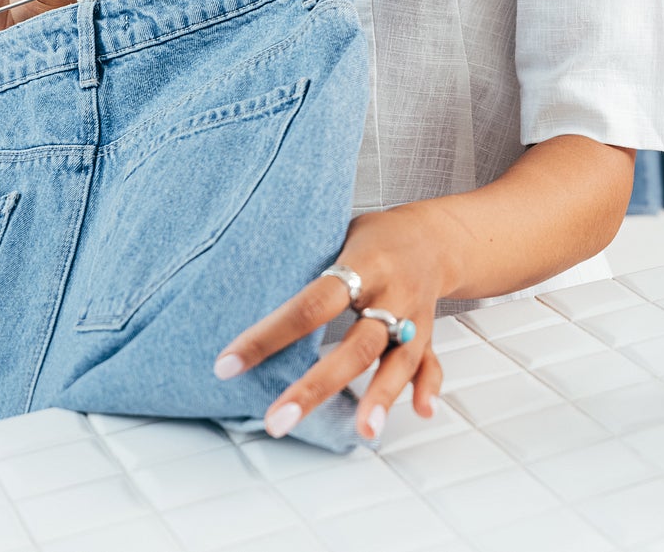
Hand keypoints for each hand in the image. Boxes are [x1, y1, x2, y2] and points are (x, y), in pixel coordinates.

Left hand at [212, 204, 453, 442]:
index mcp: (364, 262)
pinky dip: (427, 387)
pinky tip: (420, 410)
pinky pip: (430, 362)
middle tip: (279, 420)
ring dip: (382, 395)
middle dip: (318, 385)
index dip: (270, 335)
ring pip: (399, 359)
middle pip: (358, 343)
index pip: (312, 303)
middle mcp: (392, 291)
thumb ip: (308, 266)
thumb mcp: (338, 233)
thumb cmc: (374, 238)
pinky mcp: (429, 334)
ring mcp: (415, 315)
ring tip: (364, 430)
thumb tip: (243, 292)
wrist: (434, 235)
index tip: (229, 364)